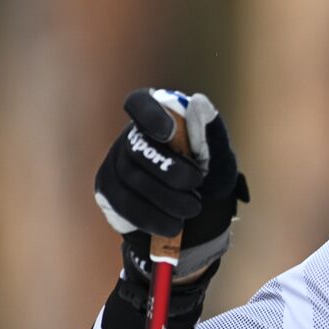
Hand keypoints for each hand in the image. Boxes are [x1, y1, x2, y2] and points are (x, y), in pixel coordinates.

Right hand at [94, 88, 248, 280]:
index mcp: (160, 121)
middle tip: (197, 187)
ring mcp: (115, 164)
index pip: (141, 103)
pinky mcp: (108, 192)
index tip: (168, 133)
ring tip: (192, 209)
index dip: (150, 116)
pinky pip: (125, 205)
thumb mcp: (221, 161)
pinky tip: (173, 225)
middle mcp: (131, 138)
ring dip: (168, 199)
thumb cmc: (210, 184)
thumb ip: (211, 133)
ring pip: (133, 180)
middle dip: (173, 173)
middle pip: (140, 149)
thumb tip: (198, 102)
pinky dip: (153, 217)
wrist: (199, 226)